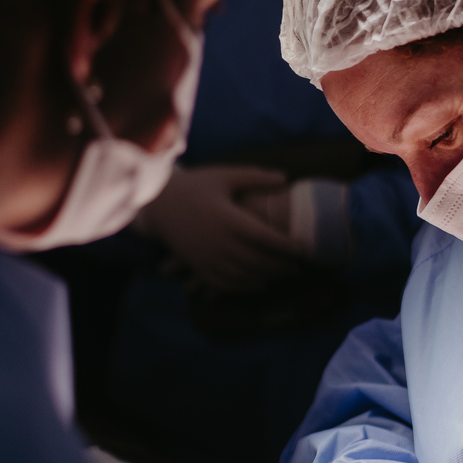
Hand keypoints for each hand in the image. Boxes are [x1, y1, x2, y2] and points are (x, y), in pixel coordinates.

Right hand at [133, 164, 303, 290]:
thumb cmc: (194, 186)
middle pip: (259, 261)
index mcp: (229, 219)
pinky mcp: (199, 267)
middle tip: (300, 265)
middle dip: (282, 265)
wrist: (158, 205)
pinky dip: (246, 287)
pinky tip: (260, 284)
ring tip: (285, 275)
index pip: (265, 237)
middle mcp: (220, 243)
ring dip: (268, 277)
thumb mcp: (224, 175)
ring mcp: (208, 258)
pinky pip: (226, 284)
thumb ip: (255, 177)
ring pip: (245, 275)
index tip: (304, 248)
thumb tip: (286, 178)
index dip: (287, 245)